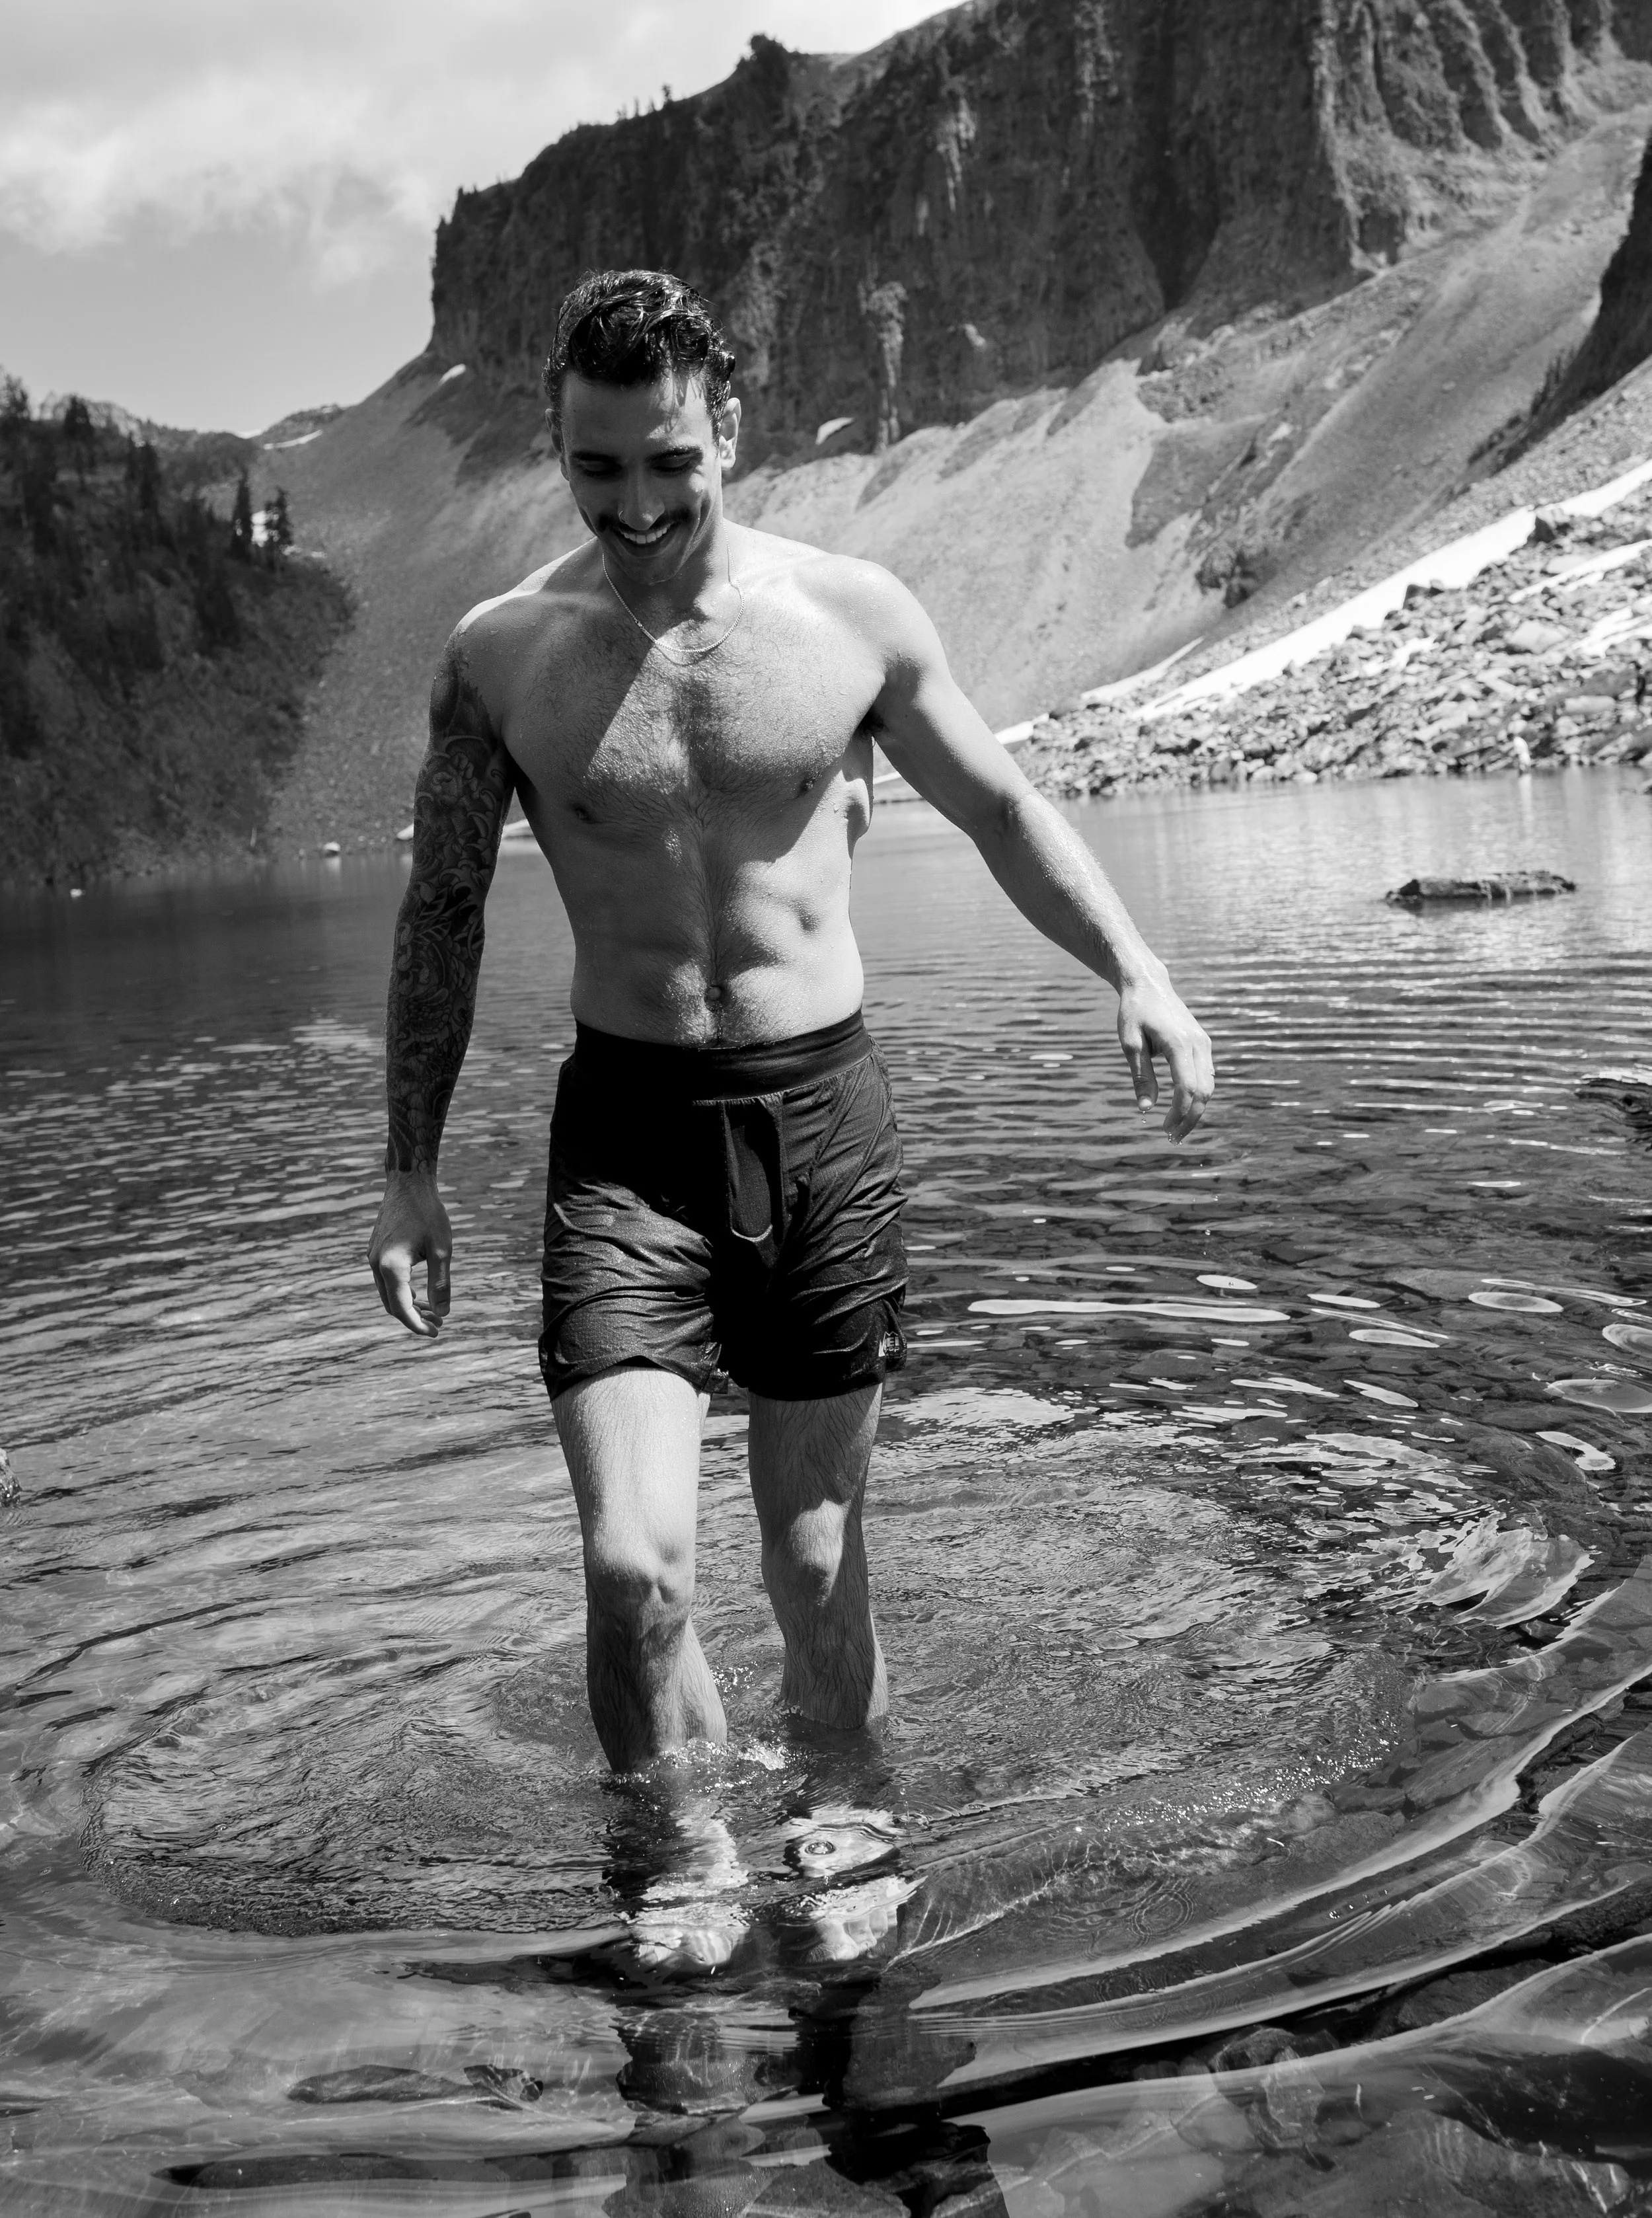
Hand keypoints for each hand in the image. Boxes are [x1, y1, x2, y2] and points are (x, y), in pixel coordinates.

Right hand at [368, 1170, 452, 1336]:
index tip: (436, 1333)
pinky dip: (401, 1291)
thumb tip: (443, 1313)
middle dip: (414, 1318)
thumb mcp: (441, 1250)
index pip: (402, 1308)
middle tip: (439, 1323)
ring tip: (433, 1311)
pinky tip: (420, 1294)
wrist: (408, 1183)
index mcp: (392, 1266)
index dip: (418, 1325)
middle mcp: (377, 1264)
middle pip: (392, 1305)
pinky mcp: (375, 1251)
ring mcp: (373, 1257)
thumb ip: (441, 1284)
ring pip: (388, 1293)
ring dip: (408, 1305)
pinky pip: (385, 1281)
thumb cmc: (428, 1213)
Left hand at [1117, 970, 1214, 1141]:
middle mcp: (1198, 1043)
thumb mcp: (1130, 1044)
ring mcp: (1203, 1042)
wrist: (1149, 984)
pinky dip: (1198, 1094)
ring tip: (1176, 1127)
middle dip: (1190, 1117)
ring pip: (1209, 1084)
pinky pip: (1206, 1074)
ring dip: (1196, 1108)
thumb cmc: (1134, 1012)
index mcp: (1179, 1043)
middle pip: (1204, 1090)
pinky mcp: (1202, 1043)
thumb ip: (1141, 1077)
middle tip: (1172, 1137)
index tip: (1165, 1129)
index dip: (1179, 1112)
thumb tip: (1146, 1109)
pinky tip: (1183, 1106)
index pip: (1187, 1087)